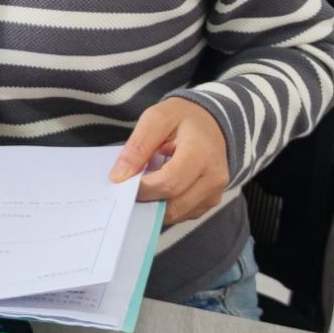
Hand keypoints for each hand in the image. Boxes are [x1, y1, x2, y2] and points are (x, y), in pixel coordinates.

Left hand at [108, 99, 230, 223]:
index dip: (142, 188)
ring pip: (176, 214)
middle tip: (132, 185)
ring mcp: (214, 193)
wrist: (209, 122)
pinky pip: (183, 214)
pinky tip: (161, 187)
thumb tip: (119, 176)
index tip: (124, 181)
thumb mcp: (156, 119)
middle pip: (173, 204)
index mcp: (202, 153)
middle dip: (147, 199)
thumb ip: (137, 146)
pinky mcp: (210, 202)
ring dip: (156, 204)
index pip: (168, 184)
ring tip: (148, 182)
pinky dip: (166, 206)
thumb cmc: (183, 118)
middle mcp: (214, 177)